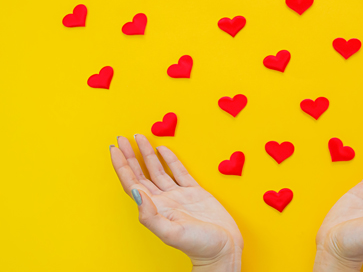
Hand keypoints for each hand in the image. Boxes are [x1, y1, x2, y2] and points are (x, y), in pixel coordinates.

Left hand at [110, 134, 242, 271]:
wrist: (223, 249)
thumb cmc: (199, 246)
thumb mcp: (171, 233)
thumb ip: (151, 215)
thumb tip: (136, 193)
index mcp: (155, 208)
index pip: (132, 183)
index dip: (122, 166)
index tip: (115, 149)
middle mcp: (163, 200)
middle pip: (140, 173)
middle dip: (130, 155)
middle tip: (121, 138)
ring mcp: (178, 195)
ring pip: (158, 169)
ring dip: (148, 153)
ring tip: (140, 137)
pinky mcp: (194, 192)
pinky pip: (179, 171)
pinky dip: (171, 159)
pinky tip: (163, 149)